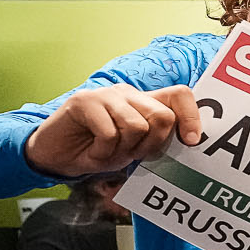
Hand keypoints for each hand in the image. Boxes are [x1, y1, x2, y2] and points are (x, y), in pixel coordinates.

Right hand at [22, 83, 200, 177]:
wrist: (56, 156)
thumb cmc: (98, 151)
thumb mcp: (135, 149)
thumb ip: (159, 140)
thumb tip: (192, 141)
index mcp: (145, 102)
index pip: (180, 95)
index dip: (191, 117)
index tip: (190, 142)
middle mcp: (128, 93)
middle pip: (162, 116)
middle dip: (152, 146)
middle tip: (132, 155)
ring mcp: (105, 95)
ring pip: (137, 126)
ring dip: (124, 151)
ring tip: (108, 152)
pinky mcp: (83, 101)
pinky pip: (110, 133)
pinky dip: (103, 153)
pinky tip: (93, 152)